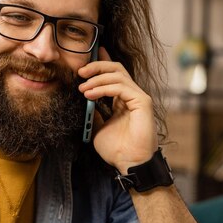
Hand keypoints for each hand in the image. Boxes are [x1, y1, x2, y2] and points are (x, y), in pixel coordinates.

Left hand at [78, 47, 157, 173]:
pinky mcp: (142, 102)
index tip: (88, 58)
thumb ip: (94, 112)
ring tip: (82, 88)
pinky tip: (91, 94)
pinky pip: (121, 87)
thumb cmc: (116, 149)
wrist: (128, 163)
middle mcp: (132, 95)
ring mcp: (138, 97)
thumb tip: (84, 98)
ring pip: (118, 74)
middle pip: (116, 69)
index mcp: (122, 99)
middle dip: (97, 66)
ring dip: (96, 79)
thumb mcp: (97, 126)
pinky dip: (104, 88)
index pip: (113, 75)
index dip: (102, 62)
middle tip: (80, 71)